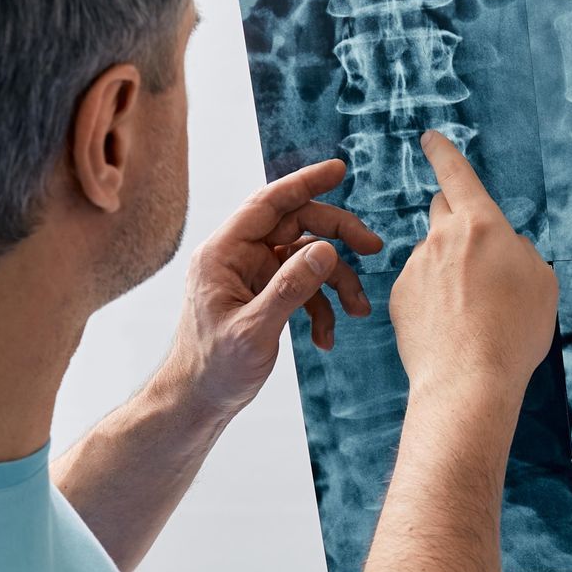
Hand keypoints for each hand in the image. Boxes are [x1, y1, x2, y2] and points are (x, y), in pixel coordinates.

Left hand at [155, 157, 382, 420]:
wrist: (198, 401)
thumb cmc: (213, 368)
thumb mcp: (255, 330)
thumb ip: (290, 288)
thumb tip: (325, 250)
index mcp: (224, 253)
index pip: (268, 204)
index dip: (305, 183)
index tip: (339, 169)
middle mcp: (238, 257)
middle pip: (296, 227)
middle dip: (337, 237)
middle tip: (373, 247)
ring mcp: (252, 276)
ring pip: (306, 259)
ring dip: (336, 282)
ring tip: (358, 310)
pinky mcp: (264, 296)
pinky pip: (302, 287)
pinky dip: (321, 308)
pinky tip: (326, 338)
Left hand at [390, 131, 557, 400]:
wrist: (469, 381)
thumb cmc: (514, 332)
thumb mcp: (543, 283)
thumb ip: (522, 252)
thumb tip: (507, 247)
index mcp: (482, 225)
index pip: (457, 174)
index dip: (443, 151)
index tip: (430, 138)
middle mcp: (442, 238)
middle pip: (442, 209)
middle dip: (456, 220)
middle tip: (475, 255)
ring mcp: (416, 267)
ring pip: (433, 254)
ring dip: (447, 270)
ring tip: (470, 313)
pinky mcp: (398, 296)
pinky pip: (417, 285)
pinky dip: (431, 298)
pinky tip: (449, 327)